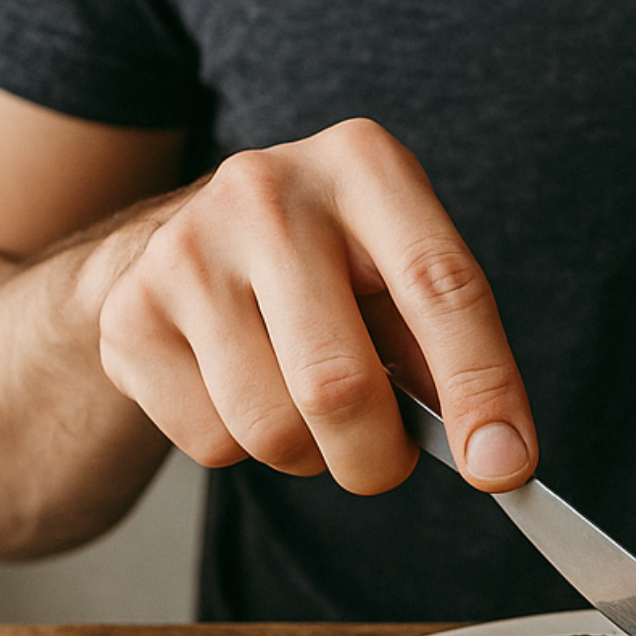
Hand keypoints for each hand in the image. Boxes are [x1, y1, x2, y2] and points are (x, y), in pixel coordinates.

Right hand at [92, 118, 536, 493]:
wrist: (187, 244)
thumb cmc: (333, 274)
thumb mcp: (404, 280)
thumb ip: (454, 356)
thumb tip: (496, 457)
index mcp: (365, 167)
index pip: (440, 288)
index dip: (481, 389)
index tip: (505, 468)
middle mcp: (269, 193)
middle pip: (340, 386)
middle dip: (380, 459)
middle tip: (387, 461)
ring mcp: (186, 249)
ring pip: (272, 430)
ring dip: (310, 456)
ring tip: (307, 407)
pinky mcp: (131, 312)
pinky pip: (213, 441)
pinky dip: (244, 447)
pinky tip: (243, 389)